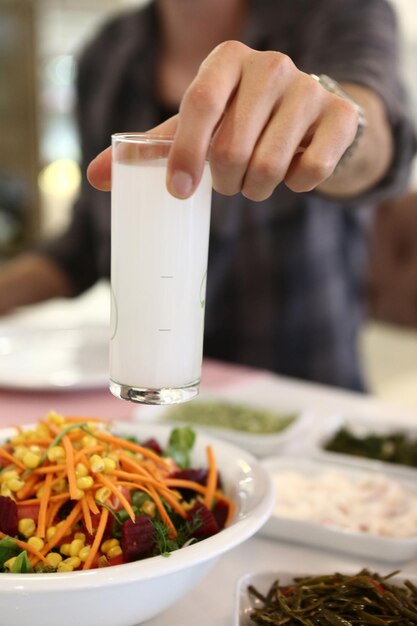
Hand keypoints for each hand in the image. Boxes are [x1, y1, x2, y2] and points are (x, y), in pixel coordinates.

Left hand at [87, 41, 358, 200]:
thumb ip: (153, 148)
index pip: (198, 105)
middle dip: (225, 181)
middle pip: (233, 148)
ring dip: (257, 189)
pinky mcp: (340, 116)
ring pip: (269, 166)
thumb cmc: (243, 122)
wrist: (310, 117)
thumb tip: (96, 178)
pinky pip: (310, 171)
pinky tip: (293, 172)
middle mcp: (271, 66)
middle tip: (229, 182)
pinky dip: (296, 186)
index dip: (185, 153)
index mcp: (227, 60)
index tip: (178, 191)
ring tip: (257, 180)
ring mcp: (310, 88)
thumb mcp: (198, 128)